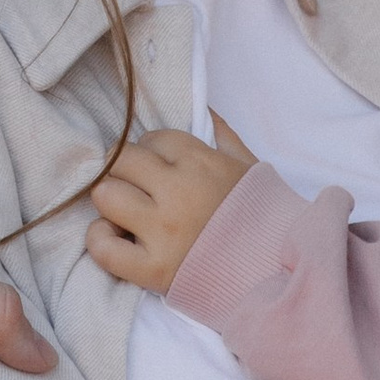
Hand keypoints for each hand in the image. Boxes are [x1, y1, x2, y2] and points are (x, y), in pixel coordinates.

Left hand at [86, 119, 254, 292]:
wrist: (278, 274)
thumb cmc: (263, 218)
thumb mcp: (249, 167)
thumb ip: (223, 134)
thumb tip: (203, 105)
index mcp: (200, 163)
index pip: (151, 139)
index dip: (152, 152)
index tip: (162, 169)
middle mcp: (176, 193)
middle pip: (119, 161)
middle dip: (124, 170)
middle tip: (137, 188)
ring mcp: (162, 232)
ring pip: (104, 195)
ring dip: (111, 201)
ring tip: (128, 213)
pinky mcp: (152, 270)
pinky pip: (102, 247)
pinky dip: (101, 240)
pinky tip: (118, 239)